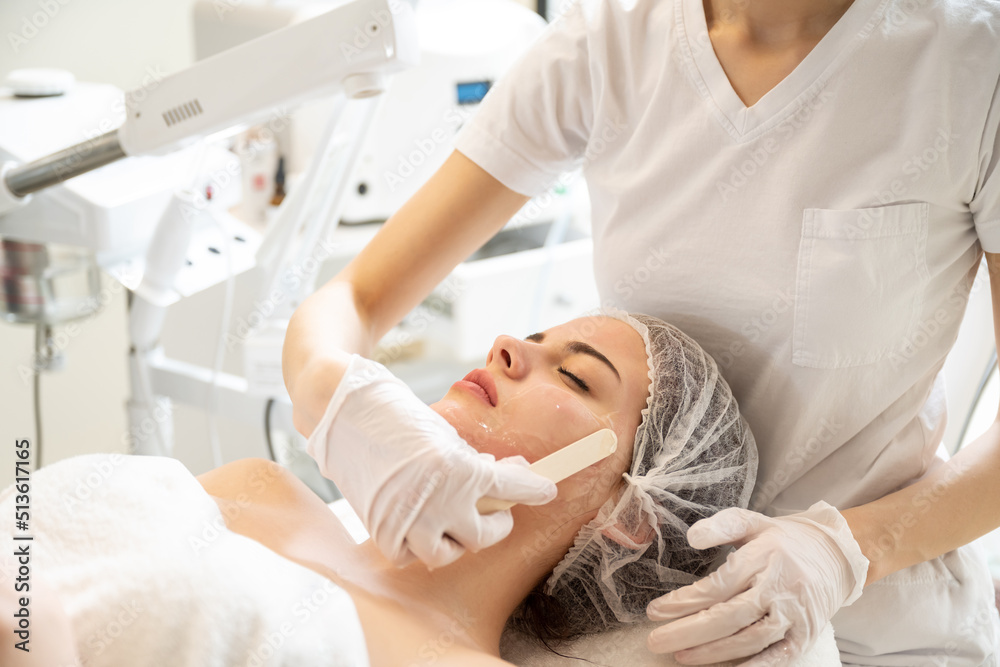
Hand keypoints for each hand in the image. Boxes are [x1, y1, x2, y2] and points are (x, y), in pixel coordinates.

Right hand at [306, 354, 557, 568]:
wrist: (340, 410)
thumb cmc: (395, 415)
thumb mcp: (443, 434)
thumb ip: (471, 463)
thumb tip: (499, 478)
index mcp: (459, 471)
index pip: (511, 490)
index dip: (533, 491)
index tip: (546, 491)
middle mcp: (438, 503)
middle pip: (483, 535)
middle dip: (496, 523)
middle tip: (498, 511)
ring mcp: (408, 521)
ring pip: (447, 553)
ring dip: (457, 539)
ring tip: (458, 522)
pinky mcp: (380, 530)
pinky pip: (408, 554)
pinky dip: (417, 543)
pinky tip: (420, 524)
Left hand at [645, 502, 868, 664]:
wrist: (836, 555)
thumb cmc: (782, 540)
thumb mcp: (752, 521)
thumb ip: (721, 526)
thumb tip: (691, 537)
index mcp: (764, 555)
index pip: (719, 584)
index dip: (685, 601)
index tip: (655, 611)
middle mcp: (780, 585)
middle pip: (730, 615)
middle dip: (689, 632)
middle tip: (655, 641)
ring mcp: (795, 613)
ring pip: (750, 639)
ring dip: (713, 652)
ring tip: (681, 657)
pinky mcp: (806, 635)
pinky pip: (779, 657)